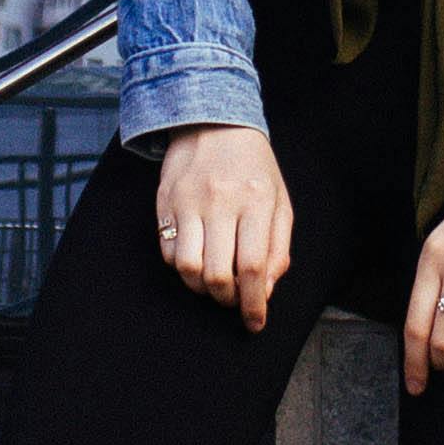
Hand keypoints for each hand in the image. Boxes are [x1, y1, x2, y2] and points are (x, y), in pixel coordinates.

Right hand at [155, 126, 295, 330]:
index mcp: (255, 201)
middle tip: (234, 298)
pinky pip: (168, 252)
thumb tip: (264, 291)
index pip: (252, 266)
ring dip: (202, 288)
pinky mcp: (165, 203)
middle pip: (217, 274)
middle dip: (227, 299)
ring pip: (187, 268)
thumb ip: (277, 247)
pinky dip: (182, 268)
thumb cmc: (253, 167)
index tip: (254, 322)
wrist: (212, 121)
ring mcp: (188, 202)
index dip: (252, 304)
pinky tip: (197, 259)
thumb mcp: (279, 201)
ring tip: (214, 282)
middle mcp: (220, 202)